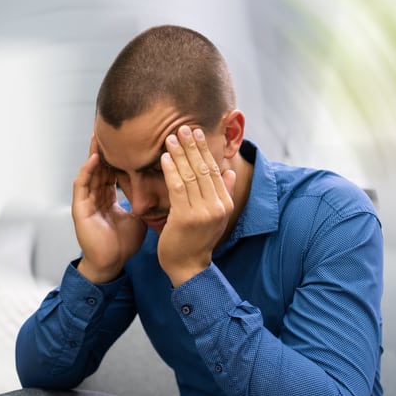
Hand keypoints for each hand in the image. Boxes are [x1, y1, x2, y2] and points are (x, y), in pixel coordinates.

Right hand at [72, 134, 146, 282]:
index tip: (129, 140)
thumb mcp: (139, 217)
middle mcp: (96, 196)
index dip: (119, 156)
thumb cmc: (123, 244)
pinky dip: (87, 171)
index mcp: (108, 198)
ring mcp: (86, 202)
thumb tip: (163, 190)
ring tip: (99, 136)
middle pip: (99, 167)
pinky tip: (94, 159)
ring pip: (89, 172)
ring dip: (93, 154)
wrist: (112, 263)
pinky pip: (81, 186)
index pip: (112, 171)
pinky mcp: (80, 209)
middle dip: (104, 149)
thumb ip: (145, 202)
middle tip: (111, 128)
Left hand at [157, 125, 236, 286]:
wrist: (188, 267)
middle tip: (182, 127)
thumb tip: (231, 172)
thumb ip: (226, 193)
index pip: (215, 170)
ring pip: (190, 176)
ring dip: (180, 154)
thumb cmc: (198, 240)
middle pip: (204, 169)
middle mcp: (217, 206)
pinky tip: (164, 157)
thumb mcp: (217, 216)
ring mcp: (202, 212)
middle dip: (192, 146)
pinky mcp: (185, 218)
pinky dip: (171, 170)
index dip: (204, 149)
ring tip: (171, 138)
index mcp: (225, 203)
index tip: (196, 133)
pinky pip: (178, 188)